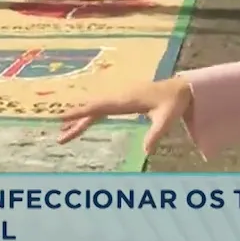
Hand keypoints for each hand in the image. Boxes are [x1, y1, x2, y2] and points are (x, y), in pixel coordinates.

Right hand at [59, 77, 192, 153]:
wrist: (180, 89)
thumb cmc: (173, 103)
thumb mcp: (167, 119)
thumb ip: (156, 134)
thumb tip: (146, 151)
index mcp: (127, 100)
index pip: (100, 107)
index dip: (81, 112)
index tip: (63, 116)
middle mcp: (119, 98)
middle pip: (92, 110)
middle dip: (75, 122)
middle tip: (59, 136)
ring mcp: (120, 99)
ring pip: (95, 111)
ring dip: (79, 121)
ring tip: (63, 134)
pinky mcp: (122, 103)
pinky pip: (102, 111)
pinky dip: (89, 118)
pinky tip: (80, 125)